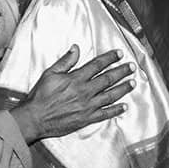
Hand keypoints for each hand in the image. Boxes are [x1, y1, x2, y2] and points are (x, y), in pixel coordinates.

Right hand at [9, 45, 135, 142]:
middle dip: (122, 71)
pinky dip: (116, 110)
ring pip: (110, 95)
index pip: (97, 65)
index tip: (120, 53)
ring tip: (133, 83)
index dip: (110, 58)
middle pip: (108, 79)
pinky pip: (105, 114)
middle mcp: (85, 91)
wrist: (35, 118)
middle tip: (132, 66)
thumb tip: (76, 48)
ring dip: (123, 88)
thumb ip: (65, 61)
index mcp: (76, 78)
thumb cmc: (40, 96)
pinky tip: (124, 106)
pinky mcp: (87, 119)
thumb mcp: (50, 74)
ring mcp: (87, 106)